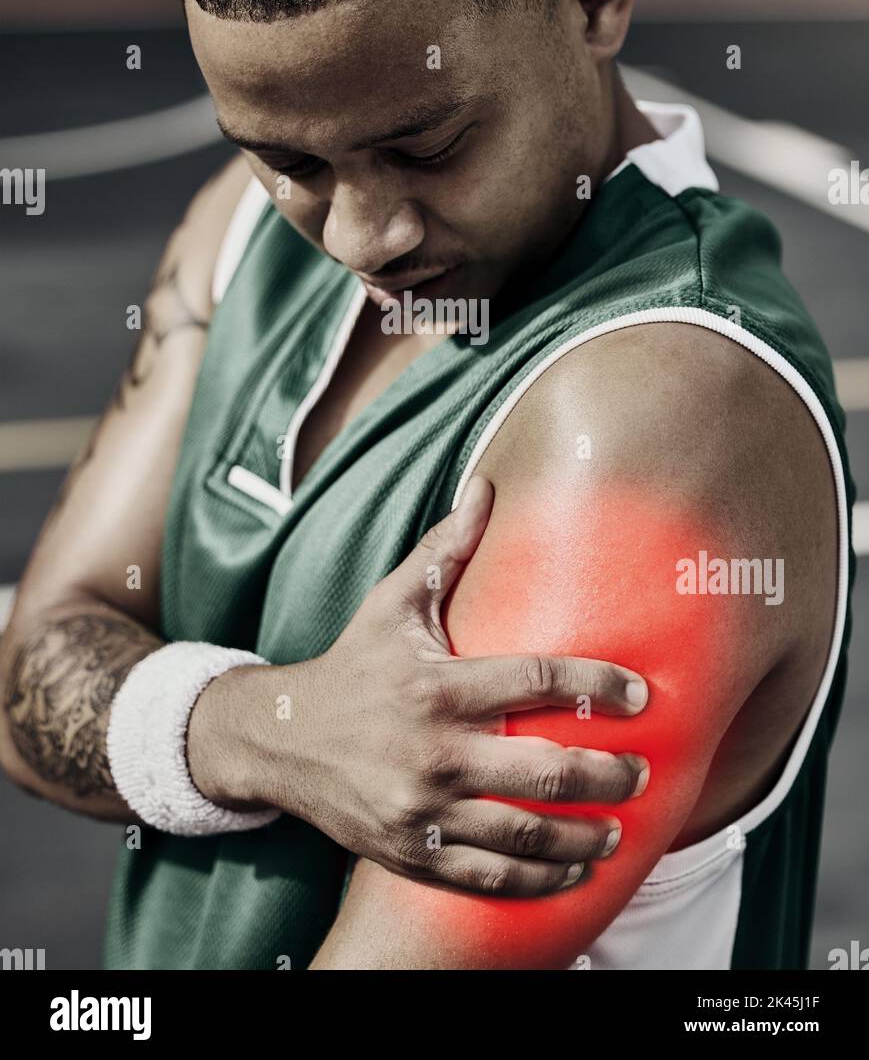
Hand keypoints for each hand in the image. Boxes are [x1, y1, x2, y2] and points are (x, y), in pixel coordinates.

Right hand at [253, 475, 649, 895]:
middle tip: (643, 771)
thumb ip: (446, 549)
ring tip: (619, 829)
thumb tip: (486, 485)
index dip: (599, 683)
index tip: (641, 693)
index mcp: (439, 687)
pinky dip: (539, 883)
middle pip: (546, 770)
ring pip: (526, 835)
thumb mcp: (393, 602)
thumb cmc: (352, 664)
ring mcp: (425, 811)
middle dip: (609, 774)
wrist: (280, 741)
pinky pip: (490, 879)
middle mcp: (435, 752)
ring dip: (585, 837)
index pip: (539, 680)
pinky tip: (573, 874)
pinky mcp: (413, 854)